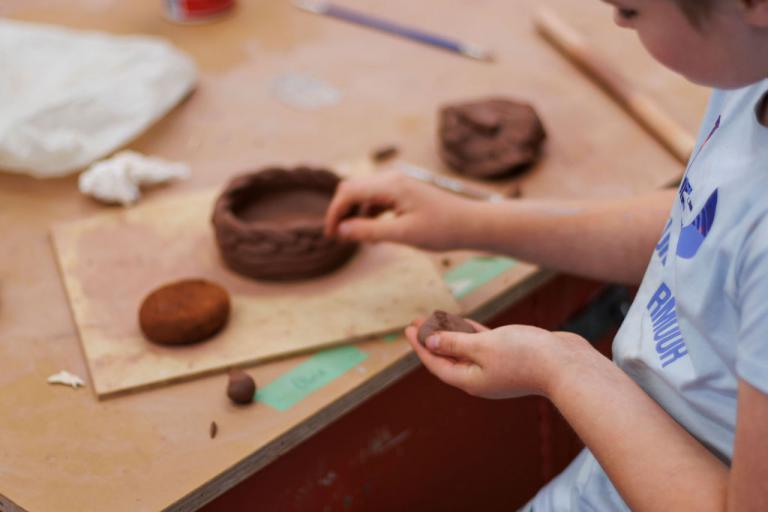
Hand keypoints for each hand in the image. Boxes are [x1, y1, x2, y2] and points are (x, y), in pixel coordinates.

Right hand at [324, 171, 480, 250]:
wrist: (472, 225)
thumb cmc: (442, 230)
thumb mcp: (403, 234)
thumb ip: (369, 231)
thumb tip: (341, 230)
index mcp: (390, 185)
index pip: (348, 192)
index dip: (335, 213)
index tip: (331, 235)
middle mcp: (392, 179)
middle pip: (353, 189)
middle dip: (342, 212)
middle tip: (338, 238)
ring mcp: (398, 184)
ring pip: (364, 194)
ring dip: (355, 214)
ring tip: (355, 239)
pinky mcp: (404, 192)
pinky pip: (377, 199)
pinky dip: (369, 214)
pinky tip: (373, 233)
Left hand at [405, 319, 578, 399]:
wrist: (567, 365)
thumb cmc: (525, 356)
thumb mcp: (483, 346)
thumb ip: (454, 343)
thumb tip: (429, 342)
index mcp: (470, 380)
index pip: (436, 363)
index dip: (420, 345)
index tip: (407, 328)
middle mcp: (481, 377)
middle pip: (448, 357)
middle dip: (431, 339)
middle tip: (416, 321)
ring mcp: (496, 368)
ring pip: (465, 350)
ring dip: (450, 335)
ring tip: (436, 319)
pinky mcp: (510, 356)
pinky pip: (482, 345)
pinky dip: (471, 334)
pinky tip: (464, 323)